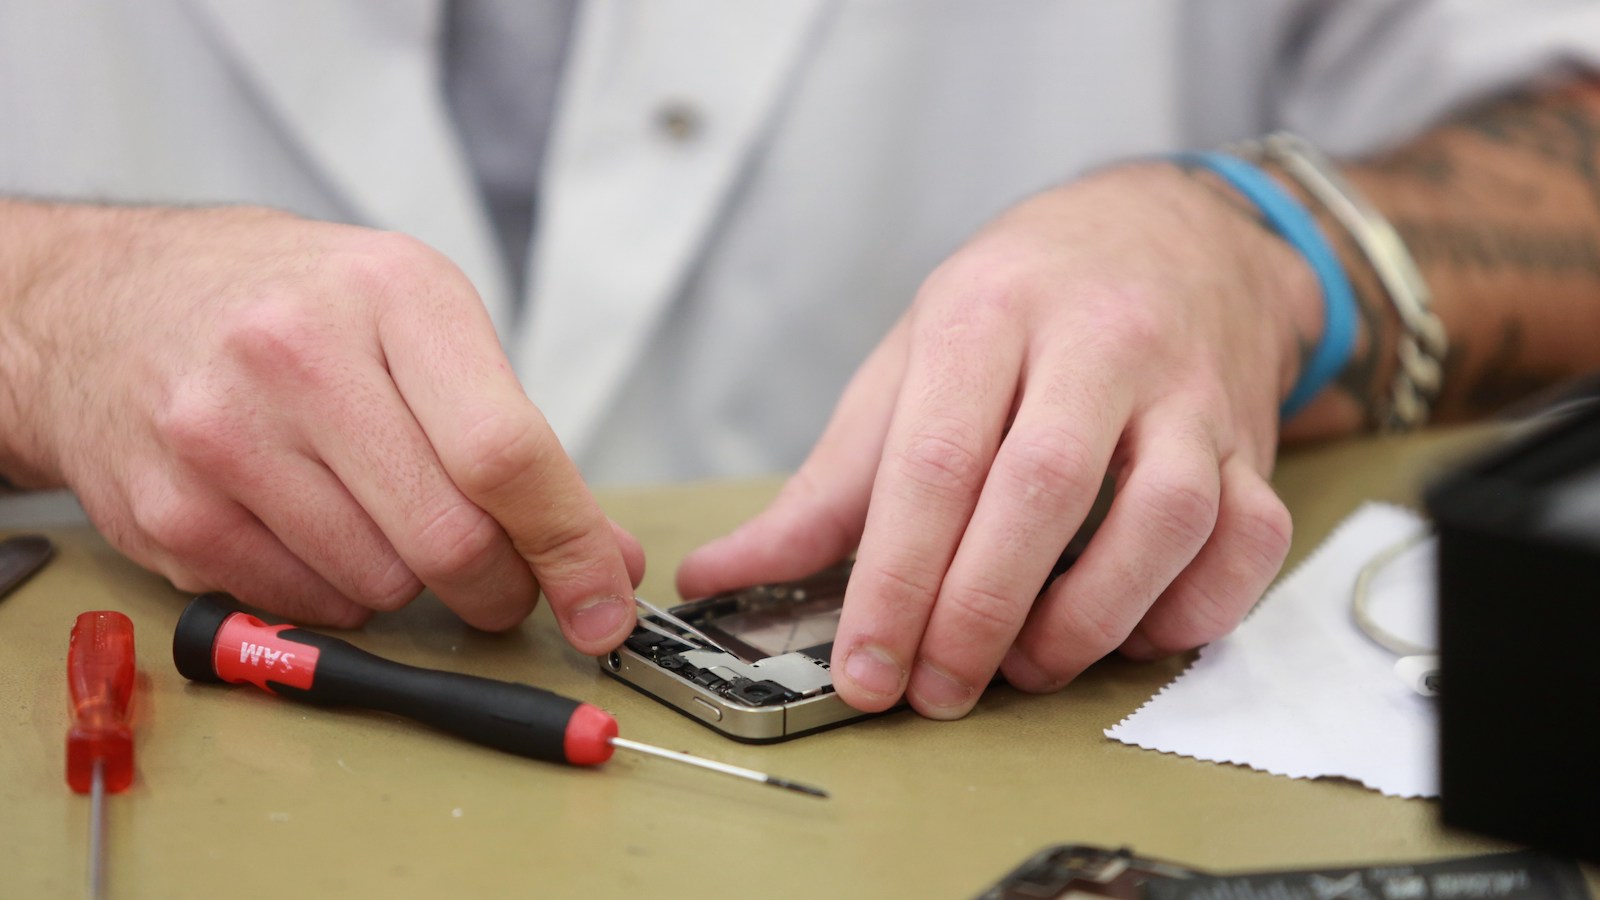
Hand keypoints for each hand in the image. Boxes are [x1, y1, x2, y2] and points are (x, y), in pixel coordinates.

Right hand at [0, 204, 640, 648]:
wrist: (111, 302)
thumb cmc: (294, 308)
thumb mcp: (419, 320)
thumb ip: (516, 436)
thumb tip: (602, 558)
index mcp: (392, 295)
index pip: (505, 452)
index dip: (568, 547)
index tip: (603, 603)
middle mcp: (298, 357)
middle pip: (449, 537)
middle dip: (500, 586)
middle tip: (500, 579)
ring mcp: (222, 437)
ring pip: (382, 585)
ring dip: (411, 583)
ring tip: (380, 515)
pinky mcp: (171, 512)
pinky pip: (309, 606)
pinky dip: (339, 592)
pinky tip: (315, 527)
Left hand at [678, 163, 1317, 717]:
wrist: (1174, 229)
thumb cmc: (1023, 303)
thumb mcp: (914, 358)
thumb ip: (831, 478)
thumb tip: (724, 574)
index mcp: (988, 311)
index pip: (935, 460)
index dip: (895, 580)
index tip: (862, 669)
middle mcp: (1100, 341)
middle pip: (1042, 492)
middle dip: (977, 614)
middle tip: (935, 690)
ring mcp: (1190, 391)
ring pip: (1163, 518)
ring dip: (1088, 621)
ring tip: (1026, 669)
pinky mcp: (1252, 441)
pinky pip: (1248, 539)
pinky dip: (1193, 608)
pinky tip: (1131, 633)